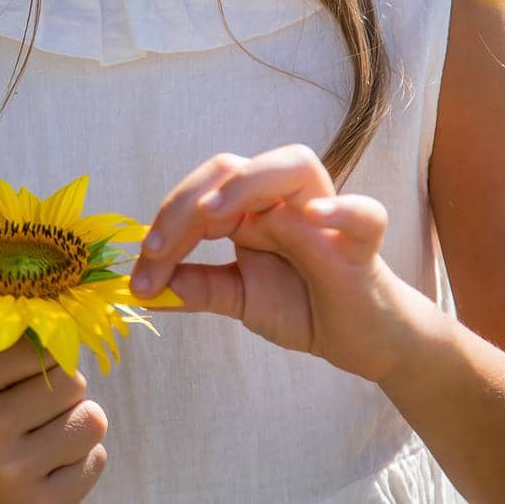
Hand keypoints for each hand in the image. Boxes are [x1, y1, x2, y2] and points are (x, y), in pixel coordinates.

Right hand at [0, 318, 107, 502]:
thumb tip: (13, 277)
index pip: (42, 344)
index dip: (41, 352)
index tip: (23, 368)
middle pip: (72, 381)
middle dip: (61, 386)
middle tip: (37, 399)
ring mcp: (12, 475)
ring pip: (91, 420)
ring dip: (75, 421)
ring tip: (44, 428)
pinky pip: (95, 461)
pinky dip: (80, 457)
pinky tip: (48, 460)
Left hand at [128, 144, 417, 383]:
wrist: (358, 340)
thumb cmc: (302, 305)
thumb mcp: (238, 296)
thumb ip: (195, 287)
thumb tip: (140, 290)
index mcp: (252, 207)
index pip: (201, 193)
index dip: (164, 227)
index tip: (141, 278)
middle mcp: (284, 199)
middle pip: (233, 168)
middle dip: (186, 203)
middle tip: (158, 252)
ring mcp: (324, 215)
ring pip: (294, 165)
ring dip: (248, 184)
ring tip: (214, 217)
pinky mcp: (362, 243)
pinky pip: (364, 213)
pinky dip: (341, 208)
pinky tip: (313, 215)